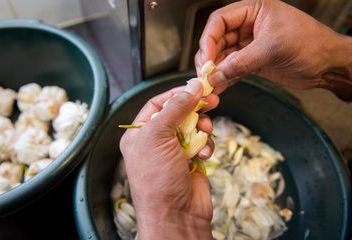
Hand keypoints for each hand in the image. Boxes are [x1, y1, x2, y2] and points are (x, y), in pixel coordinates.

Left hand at [120, 80, 214, 238]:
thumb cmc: (158, 178)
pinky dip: (206, 146)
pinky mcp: (191, 161)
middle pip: (178, 113)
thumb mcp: (159, 136)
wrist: (176, 215)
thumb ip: (175, 108)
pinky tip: (204, 154)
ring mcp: (174, 152)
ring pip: (194, 127)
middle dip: (195, 108)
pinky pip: (203, 143)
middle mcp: (155, 141)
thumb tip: (191, 87)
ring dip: (202, 128)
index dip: (176, 94)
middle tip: (212, 99)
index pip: (157, 104)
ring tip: (206, 132)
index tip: (195, 87)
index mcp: (140, 134)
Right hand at [196, 0, 351, 100]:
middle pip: (217, 40)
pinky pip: (232, 69)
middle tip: (205, 74)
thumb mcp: (272, 48)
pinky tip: (219, 88)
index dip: (209, 39)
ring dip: (215, 71)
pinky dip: (225, 79)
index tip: (207, 58)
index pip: (220, 21)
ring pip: (223, 57)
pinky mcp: (252, 62)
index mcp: (253, 11)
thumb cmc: (310, 44)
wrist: (328, 65)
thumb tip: (216, 75)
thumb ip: (241, 62)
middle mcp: (248, 27)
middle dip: (210, 57)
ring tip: (210, 86)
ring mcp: (249, 45)